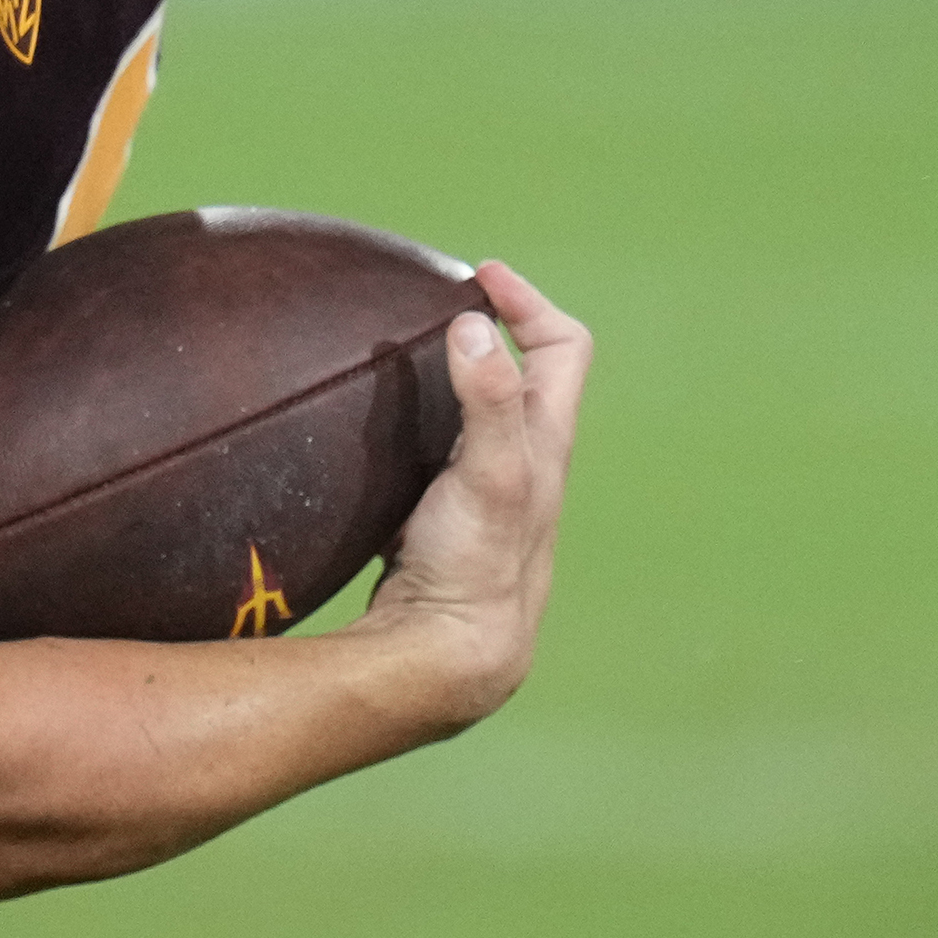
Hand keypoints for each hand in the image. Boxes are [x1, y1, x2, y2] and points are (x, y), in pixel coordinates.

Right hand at [362, 260, 591, 723]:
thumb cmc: (479, 567)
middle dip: (490, 331)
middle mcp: (526, 465)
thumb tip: (472, 325)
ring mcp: (485, 497)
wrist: (449, 660)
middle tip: (434, 310)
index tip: (478, 277)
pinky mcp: (445, 522)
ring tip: (399, 359)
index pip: (563, 346)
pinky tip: (374, 436)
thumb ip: (487, 400)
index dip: (529, 302)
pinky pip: (439, 454)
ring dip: (451, 380)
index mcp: (546, 443)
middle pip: (526, 376)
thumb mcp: (492, 474)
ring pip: (482, 418)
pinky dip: (417, 427)